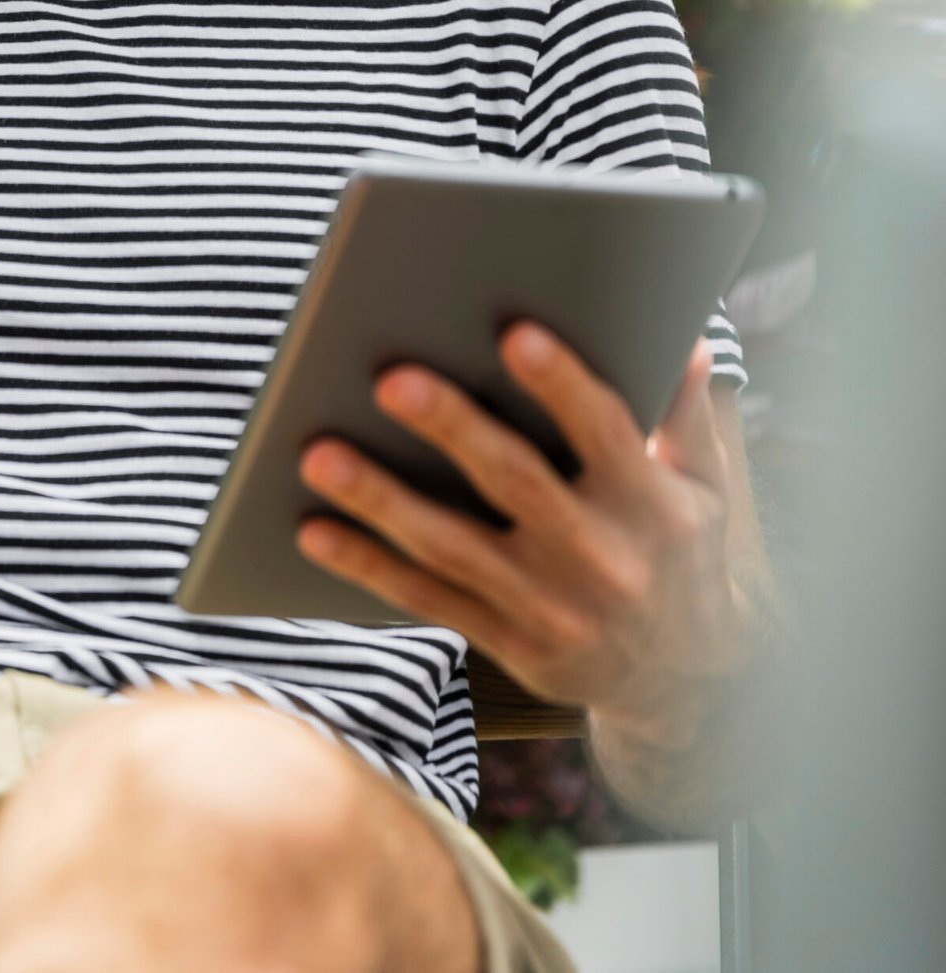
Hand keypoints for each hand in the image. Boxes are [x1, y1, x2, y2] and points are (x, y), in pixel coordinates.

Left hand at [296, 327, 752, 745]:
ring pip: (453, 548)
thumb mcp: (704, 484)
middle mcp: (601, 558)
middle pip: (516, 483)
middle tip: (390, 379)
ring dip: (381, 500)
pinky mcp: (509, 644)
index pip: (606, 433)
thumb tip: (686, 332)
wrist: (687, 684)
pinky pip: (428, 601)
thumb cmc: (681, 551)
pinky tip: (312, 528)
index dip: (563, 385)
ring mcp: (550, 608)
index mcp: (650, 504)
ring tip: (317, 452)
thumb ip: (685, 410)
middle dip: (452, 428)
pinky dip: (367, 567)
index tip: (515, 334)